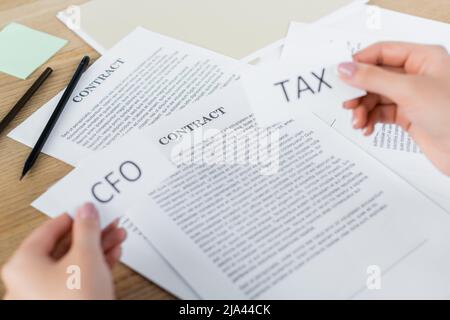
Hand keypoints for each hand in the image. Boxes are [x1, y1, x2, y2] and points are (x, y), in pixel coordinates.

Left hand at [1, 203, 125, 299]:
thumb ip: (87, 229)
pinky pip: (78, 277)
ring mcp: (45, 293)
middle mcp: (29, 279)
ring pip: (75, 261)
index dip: (75, 216)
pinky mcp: (63, 302)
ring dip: (99, 247)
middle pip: (65, 245)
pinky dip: (96, 264)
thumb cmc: (76, 302)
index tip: (90, 208)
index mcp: (24, 263)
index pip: (50, 228)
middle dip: (93, 233)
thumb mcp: (86, 256)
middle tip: (108, 221)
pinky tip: (113, 255)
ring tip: (118, 235)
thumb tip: (86, 210)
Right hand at [338, 42, 449, 174]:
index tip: (341, 75)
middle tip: (347, 103)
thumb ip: (373, 78)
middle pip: (375, 77)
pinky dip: (370, 120)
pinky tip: (367, 127)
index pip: (382, 52)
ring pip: (375, 97)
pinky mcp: (408, 115)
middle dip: (359, 92)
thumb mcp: (408, 91)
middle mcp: (416, 75)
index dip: (360, 62)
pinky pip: (381, 113)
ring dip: (363, 110)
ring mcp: (411, 96)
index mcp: (423, 58)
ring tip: (359, 122)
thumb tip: (346, 68)